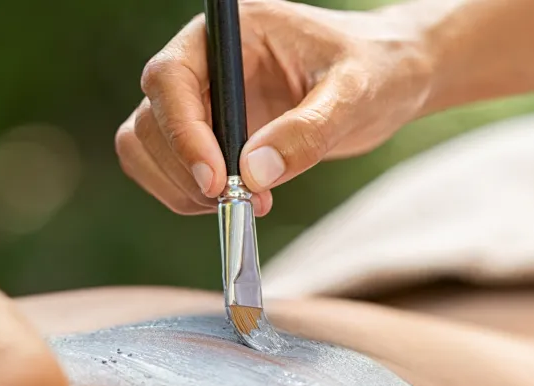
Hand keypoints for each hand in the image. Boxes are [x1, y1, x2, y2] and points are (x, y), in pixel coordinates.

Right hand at [116, 0, 431, 214]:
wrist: (387, 82)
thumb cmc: (375, 71)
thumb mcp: (353, 94)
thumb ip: (307, 131)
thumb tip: (253, 175)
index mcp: (230, 35)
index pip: (170, 78)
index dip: (182, 134)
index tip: (216, 181)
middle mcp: (202, 64)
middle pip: (150, 119)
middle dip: (184, 171)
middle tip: (237, 201)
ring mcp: (200, 101)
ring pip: (146, 148)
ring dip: (181, 189)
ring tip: (244, 203)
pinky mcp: (206, 136)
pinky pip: (167, 171)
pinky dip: (189, 198)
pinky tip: (240, 201)